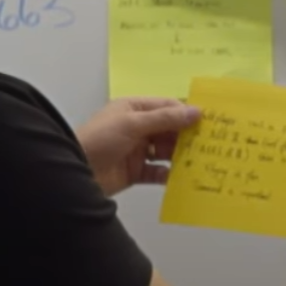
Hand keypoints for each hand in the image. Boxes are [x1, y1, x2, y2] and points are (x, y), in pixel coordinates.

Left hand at [78, 98, 198, 194]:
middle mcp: (137, 128)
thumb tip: (196, 111)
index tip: (208, 122)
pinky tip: (180, 178)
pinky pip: (157, 172)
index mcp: (134, 109)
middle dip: (186, 136)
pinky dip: (169, 175)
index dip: (186, 113)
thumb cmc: (101, 139)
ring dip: (180, 156)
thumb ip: (165, 119)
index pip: (167, 107)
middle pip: (169, 130)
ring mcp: (137, 150)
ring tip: (200, 162)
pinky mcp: (135, 172)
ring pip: (165, 151)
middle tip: (209, 144)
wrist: (75, 173)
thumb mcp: (132, 124)